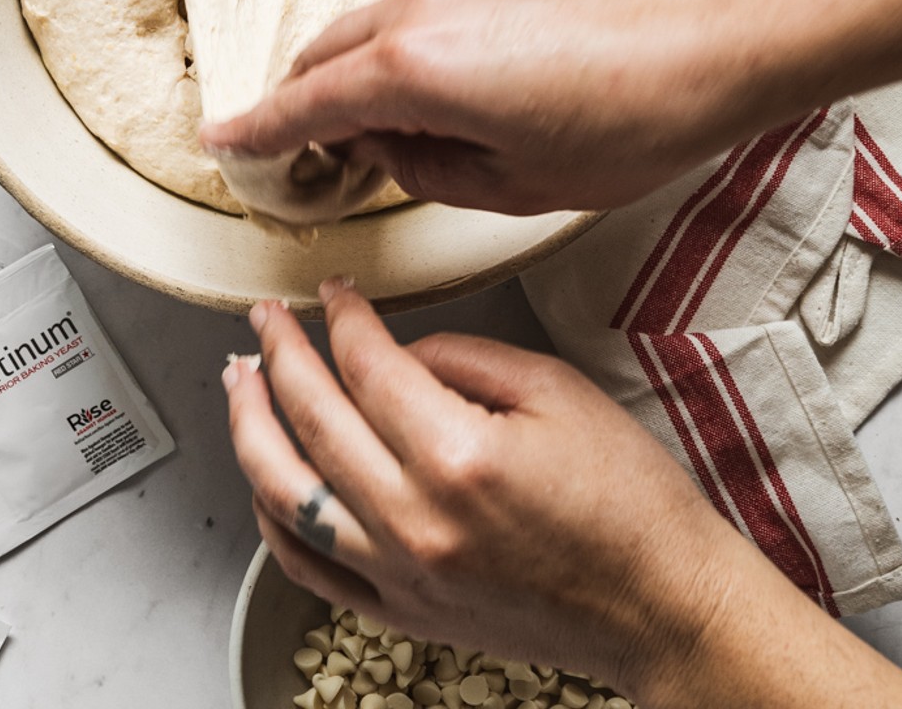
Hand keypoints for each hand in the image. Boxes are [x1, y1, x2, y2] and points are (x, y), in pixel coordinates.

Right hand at [204, 0, 901, 215]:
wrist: (712, 40)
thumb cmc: (630, 118)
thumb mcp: (513, 185)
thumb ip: (425, 170)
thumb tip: (389, 151)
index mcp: (415, 70)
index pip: (306, 104)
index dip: (257, 132)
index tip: (223, 144)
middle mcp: (420, 10)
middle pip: (321, 59)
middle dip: (303, 109)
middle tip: (315, 163)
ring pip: (361, 33)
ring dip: (351, 81)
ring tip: (392, 139)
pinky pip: (404, 15)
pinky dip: (391, 55)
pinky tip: (433, 96)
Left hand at [223, 278, 731, 692]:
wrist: (662, 607)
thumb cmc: (629, 502)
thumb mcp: (557, 391)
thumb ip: (462, 357)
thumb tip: (393, 353)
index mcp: (460, 455)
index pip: (368, 364)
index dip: (342, 316)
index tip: (335, 291)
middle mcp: (417, 519)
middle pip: (312, 418)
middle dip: (278, 353)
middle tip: (265, 318)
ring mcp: (401, 572)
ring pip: (286, 493)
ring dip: (250, 429)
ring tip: (239, 384)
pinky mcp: (402, 611)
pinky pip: (307, 565)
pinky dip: (272, 519)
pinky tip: (265, 480)